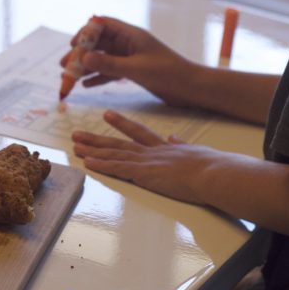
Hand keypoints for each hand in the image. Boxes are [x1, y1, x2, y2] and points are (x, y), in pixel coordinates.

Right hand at [60, 16, 198, 106]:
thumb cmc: (168, 73)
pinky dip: (98, 77)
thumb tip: (82, 58)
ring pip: (103, 58)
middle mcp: (129, 43)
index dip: (85, 32)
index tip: (72, 46)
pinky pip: (111, 71)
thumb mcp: (136, 69)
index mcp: (131, 34)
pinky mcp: (134, 71)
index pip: (102, 25)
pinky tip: (86, 86)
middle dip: (81, 53)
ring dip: (86, 67)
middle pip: (99, 43)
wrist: (191, 88)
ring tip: (70, 77)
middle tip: (63, 65)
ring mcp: (131, 57)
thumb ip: (109, 64)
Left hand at [71, 110, 217, 203]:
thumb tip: (174, 138)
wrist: (212, 172)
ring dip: (93, 150)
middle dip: (96, 139)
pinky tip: (87, 162)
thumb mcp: (196, 150)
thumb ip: (182, 145)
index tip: (108, 115)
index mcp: (163, 148)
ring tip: (76, 145)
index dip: (121, 124)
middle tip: (78, 133)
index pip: (138, 133)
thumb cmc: (210, 166)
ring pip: (113, 154)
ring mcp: (146, 162)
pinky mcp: (144, 174)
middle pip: (118, 143)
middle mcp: (151, 152)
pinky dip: (101, 165)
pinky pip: (117, 169)